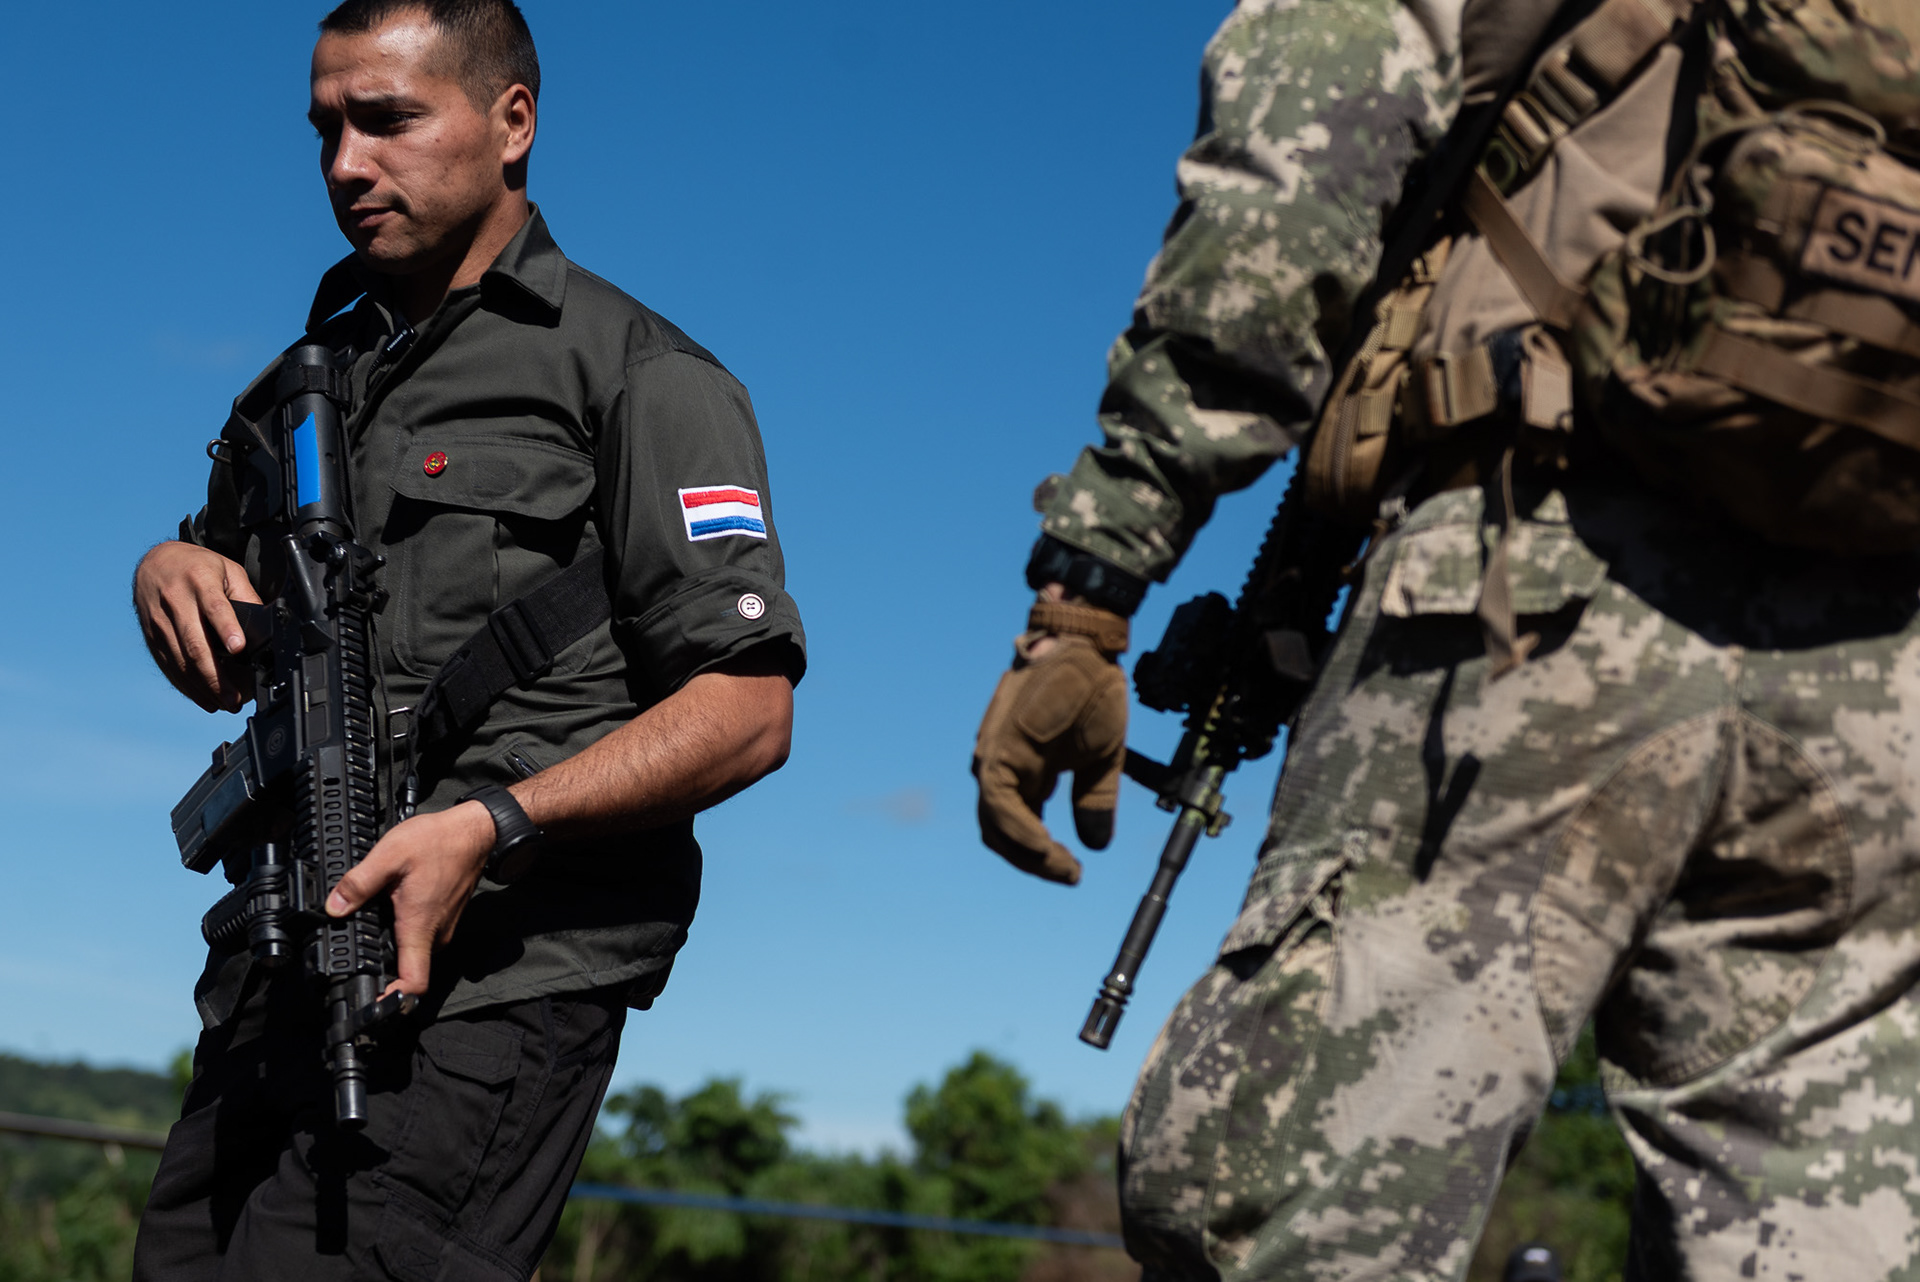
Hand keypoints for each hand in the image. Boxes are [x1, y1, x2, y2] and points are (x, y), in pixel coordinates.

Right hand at [133, 541, 261, 711]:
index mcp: (200, 580)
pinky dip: (186, 685)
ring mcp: (160, 621)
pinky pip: (168, 665)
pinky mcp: (151, 636)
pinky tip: (203, 698)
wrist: (155, 561)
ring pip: (180, 660)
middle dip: (215, 675)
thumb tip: (266, 627)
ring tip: (224, 704)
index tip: (238, 648)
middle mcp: (176, 602)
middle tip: (235, 697)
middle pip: (195, 643)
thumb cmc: (198, 567)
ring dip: (202, 687)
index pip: (214, 607)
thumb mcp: (228, 570)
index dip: (226, 628)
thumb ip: (245, 597)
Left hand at [325, 800, 495, 997]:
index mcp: (420, 926)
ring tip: (370, 925)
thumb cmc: (439, 841)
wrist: (475, 831)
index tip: (370, 1004)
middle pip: (407, 969)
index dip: (391, 1001)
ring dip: (391, 944)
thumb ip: (359, 883)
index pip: (413, 983)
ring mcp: (443, 927)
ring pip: (413, 951)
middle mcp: (435, 934)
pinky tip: (390, 908)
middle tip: (353, 956)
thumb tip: (334, 906)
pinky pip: (421, 936)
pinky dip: (403, 929)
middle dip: (381, 967)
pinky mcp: (444, 918)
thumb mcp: (390, 854)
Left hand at [972, 628, 1128, 884]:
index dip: (1043, 856)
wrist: (1085, 648)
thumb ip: (1094, 801)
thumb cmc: (1091, 693)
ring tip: (1060, 867)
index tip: (1074, 872)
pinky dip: (1018, 830)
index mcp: (1026, 773)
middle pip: (1001, 833)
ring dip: (1026, 854)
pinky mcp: (997, 749)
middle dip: (1032, 862)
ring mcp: (995, 759)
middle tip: (1067, 874)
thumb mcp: (1101, 759)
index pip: (1020, 828)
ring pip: (994, 823)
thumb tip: (1096, 845)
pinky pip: (998, 802)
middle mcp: (1003, 769)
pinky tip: (1043, 846)